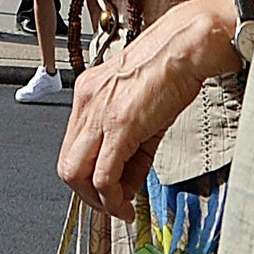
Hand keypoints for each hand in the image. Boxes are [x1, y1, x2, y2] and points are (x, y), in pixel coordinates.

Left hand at [57, 0, 226, 220]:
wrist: (187, 46)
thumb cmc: (171, 69)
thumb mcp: (142, 109)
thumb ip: (131, 147)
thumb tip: (127, 184)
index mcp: (88, 93)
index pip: (74, 147)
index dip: (89, 175)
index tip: (111, 188)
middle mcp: (86, 102)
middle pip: (67, 165)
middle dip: (88, 194)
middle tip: (112, 204)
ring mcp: (99, 113)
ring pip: (76, 174)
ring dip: (97, 200)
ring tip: (121, 207)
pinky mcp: (119, 125)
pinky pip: (103, 176)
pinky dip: (112, 198)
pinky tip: (127, 203)